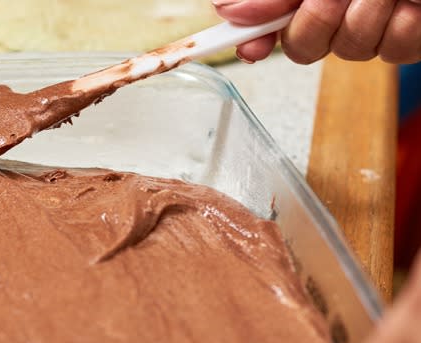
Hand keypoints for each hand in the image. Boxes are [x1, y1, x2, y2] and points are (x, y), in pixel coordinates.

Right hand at [213, 0, 420, 63]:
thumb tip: (228, 8)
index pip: (262, 22)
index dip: (249, 37)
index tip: (246, 47)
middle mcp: (335, 7)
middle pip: (302, 47)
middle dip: (315, 20)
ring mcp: (373, 25)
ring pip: (349, 48)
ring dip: (364, 13)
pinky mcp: (409, 38)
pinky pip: (392, 50)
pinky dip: (401, 22)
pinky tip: (408, 1)